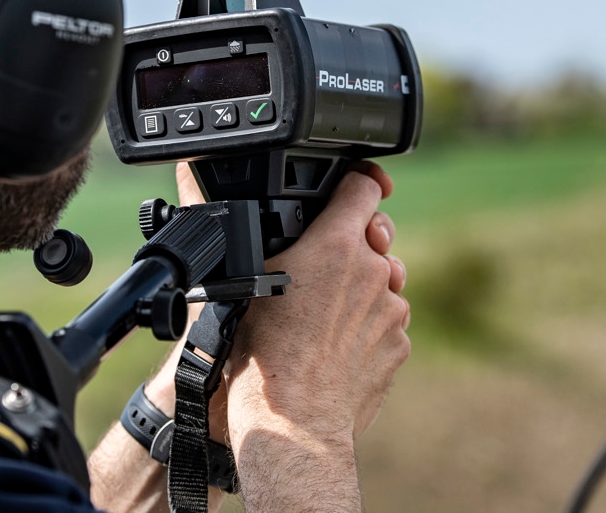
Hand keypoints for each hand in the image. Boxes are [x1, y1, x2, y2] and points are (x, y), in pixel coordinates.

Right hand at [225, 163, 410, 444]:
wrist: (292, 421)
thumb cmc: (261, 354)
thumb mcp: (244, 278)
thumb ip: (254, 232)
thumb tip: (205, 184)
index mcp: (335, 243)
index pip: (363, 186)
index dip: (355, 183)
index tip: (351, 187)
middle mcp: (373, 270)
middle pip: (374, 237)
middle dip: (354, 245)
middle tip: (321, 270)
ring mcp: (392, 308)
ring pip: (383, 282)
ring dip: (362, 289)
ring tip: (323, 318)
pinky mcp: (399, 344)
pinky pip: (387, 322)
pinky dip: (368, 327)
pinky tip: (337, 346)